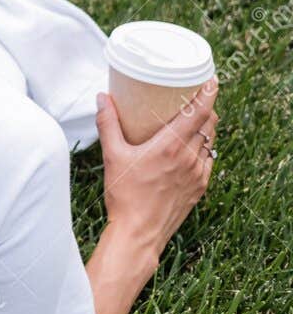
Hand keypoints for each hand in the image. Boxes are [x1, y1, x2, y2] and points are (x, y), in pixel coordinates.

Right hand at [95, 82, 216, 262]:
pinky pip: (208, 160)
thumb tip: (103, 98)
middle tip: (196, 96)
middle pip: (209, 124)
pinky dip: (203, 148)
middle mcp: (189, 158)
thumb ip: (108, 123)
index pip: (200, 113)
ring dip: (205, 128)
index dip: (209, 94)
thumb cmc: (124, 194)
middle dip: (207, 108)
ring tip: (194, 119)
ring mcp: (198, 174)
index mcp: (170, 146)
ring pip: (210, 142)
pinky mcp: (200, 187)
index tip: (211, 80)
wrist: (139, 233)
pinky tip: (191, 147)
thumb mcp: (112, 155)